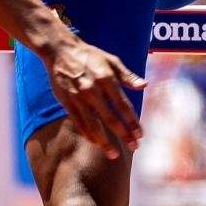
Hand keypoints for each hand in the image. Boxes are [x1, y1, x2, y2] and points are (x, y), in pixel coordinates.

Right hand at [45, 37, 144, 158]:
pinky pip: (78, 123)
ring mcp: (78, 98)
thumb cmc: (90, 55)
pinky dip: (87, 134)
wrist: (60, 50)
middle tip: (133, 147)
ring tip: (113, 154)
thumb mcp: (111, 60)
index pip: (123, 105)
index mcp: (106, 79)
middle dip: (123, 135)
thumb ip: (127, 76)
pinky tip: (96, 143)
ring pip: (93, 125)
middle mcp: (92, 90)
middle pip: (110, 119)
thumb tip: (144, 85)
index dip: (132, 122)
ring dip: (104, 142)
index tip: (140, 134)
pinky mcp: (66, 102)